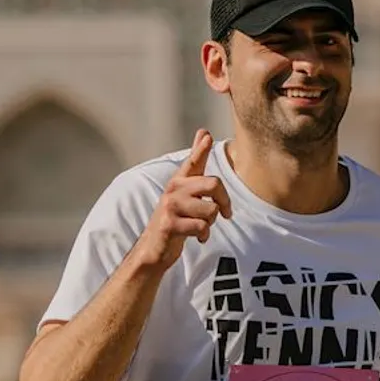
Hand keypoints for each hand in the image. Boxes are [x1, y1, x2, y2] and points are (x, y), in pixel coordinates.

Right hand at [136, 128, 232, 268]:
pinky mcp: (170, 224)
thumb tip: (205, 133)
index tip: (207, 135)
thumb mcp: (185, 193)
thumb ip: (196, 167)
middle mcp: (173, 189)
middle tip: (225, 213)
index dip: (201, 149)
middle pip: (214, 184)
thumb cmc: (175, 220)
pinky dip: (204, 235)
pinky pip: (202, 226)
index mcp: (179, 181)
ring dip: (211, 222)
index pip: (193, 162)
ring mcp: (170, 206)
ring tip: (200, 226)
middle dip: (225, 201)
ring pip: (211, 209)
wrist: (154, 248)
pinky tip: (197, 237)